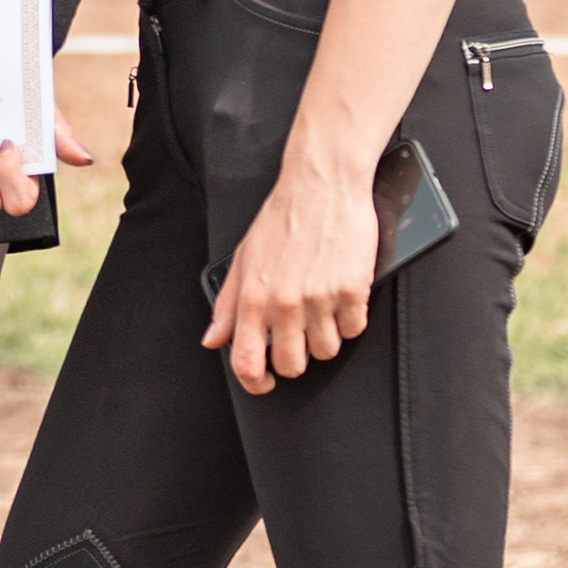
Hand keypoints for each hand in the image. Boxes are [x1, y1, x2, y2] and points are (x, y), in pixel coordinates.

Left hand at [205, 152, 377, 393]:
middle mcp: (285, 303)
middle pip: (293, 366)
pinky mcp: (352, 290)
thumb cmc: (282, 219)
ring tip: (322, 304)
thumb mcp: (243, 259)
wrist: (321, 183)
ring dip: (326, 335)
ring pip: (327, 350)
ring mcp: (320, 299)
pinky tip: (342, 293)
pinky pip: (354, 328)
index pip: (247, 363)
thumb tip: (214, 340)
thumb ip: (227, 304)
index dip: (256, 383)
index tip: (265, 381)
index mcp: (253, 298)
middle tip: (301, 334)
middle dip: (297, 357)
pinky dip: (351, 317)